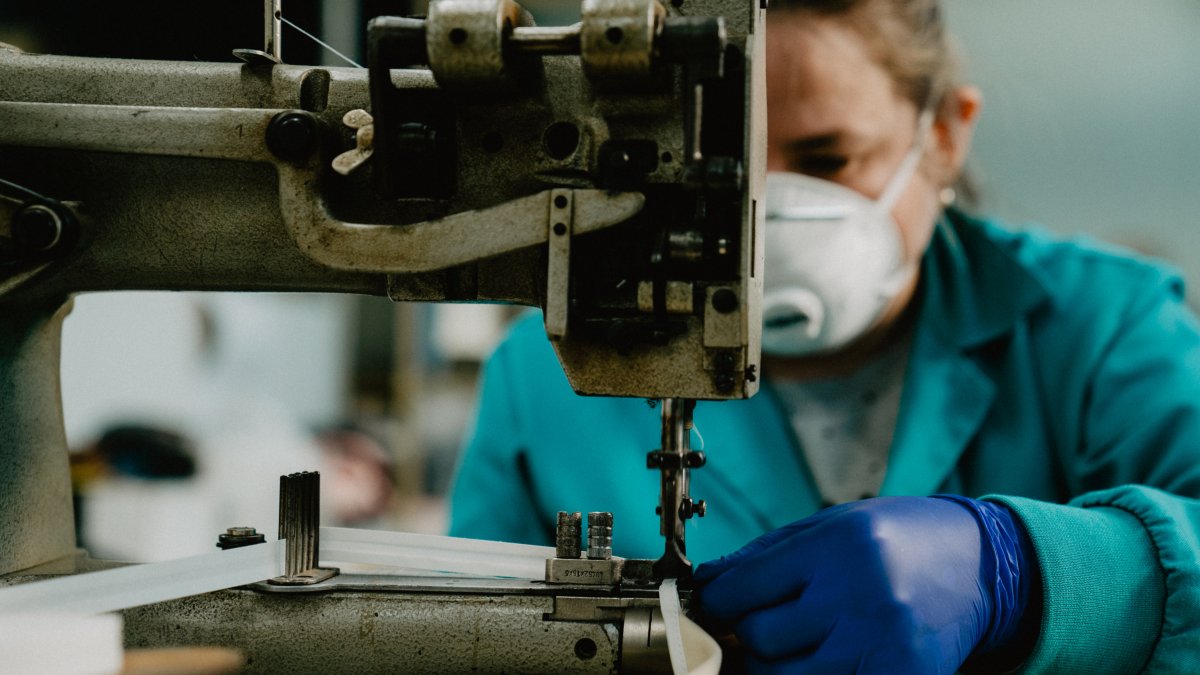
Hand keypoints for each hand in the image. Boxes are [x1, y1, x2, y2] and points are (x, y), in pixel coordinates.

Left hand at [694, 496, 1037, 673]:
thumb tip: (707, 583)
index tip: (716, 604)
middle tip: (764, 622)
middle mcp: (860, 596)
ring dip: (778, 664)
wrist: (980, 566)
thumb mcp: (832, 525)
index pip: (743, 587)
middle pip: (761, 637)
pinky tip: (826, 658)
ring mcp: (883, 645)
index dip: (717, 601)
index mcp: (838, 547)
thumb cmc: (897, 538)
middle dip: (750, 633)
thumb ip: (766, 556)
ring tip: (795, 642)